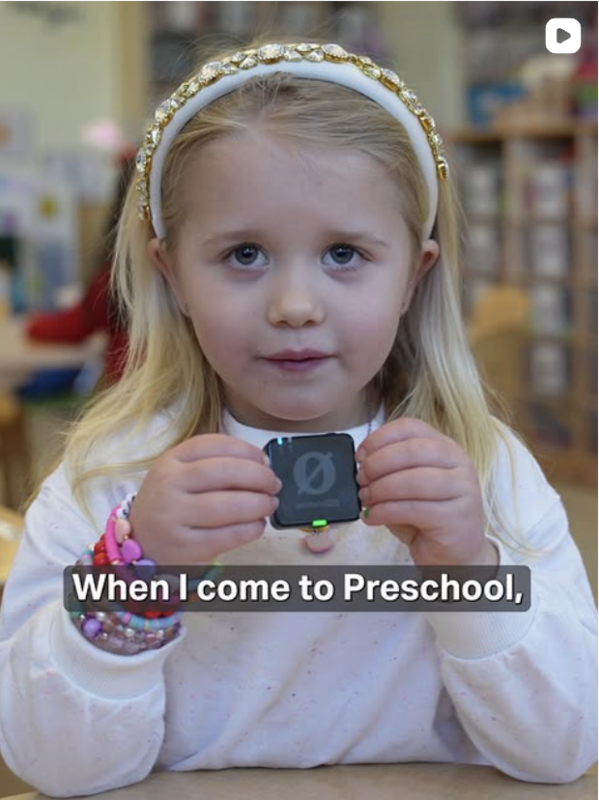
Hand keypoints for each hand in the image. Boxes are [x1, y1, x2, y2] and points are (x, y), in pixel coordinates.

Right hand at [128, 435, 280, 564]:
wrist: (142, 542)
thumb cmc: (173, 502)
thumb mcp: (181, 474)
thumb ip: (215, 464)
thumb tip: (263, 465)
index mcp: (170, 461)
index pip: (214, 445)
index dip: (247, 450)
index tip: (264, 460)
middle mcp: (168, 486)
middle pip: (225, 472)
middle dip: (259, 477)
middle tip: (274, 484)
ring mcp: (173, 518)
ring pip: (228, 506)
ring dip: (259, 504)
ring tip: (269, 504)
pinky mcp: (184, 548)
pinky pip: (227, 536)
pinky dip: (250, 529)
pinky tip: (257, 525)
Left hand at [356, 418, 496, 566]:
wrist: (455, 552)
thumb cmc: (427, 517)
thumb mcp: (407, 486)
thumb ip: (390, 470)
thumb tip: (361, 465)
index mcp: (445, 447)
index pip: (411, 428)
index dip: (380, 438)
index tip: (360, 455)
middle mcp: (458, 463)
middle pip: (412, 450)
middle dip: (378, 464)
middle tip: (360, 479)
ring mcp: (462, 489)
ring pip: (413, 480)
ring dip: (380, 489)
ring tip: (365, 499)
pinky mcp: (457, 517)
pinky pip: (413, 509)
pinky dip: (385, 511)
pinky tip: (372, 517)